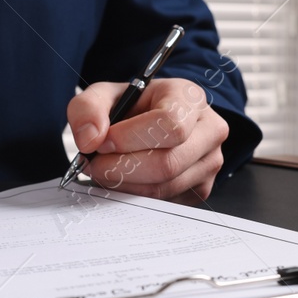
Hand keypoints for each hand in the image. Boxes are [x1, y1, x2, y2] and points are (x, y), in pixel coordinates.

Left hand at [67, 77, 229, 202]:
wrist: (153, 120)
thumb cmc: (135, 106)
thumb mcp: (105, 95)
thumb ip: (88, 108)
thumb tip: (90, 140)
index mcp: (190, 98)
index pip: (169, 124)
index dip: (129, 139)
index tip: (102, 143)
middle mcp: (210, 130)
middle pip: (167, 163)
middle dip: (121, 168)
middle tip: (95, 164)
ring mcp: (210, 163)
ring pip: (164, 188)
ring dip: (125, 185)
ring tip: (106, 170)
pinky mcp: (202, 189)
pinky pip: (165, 202)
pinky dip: (136, 196)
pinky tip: (125, 179)